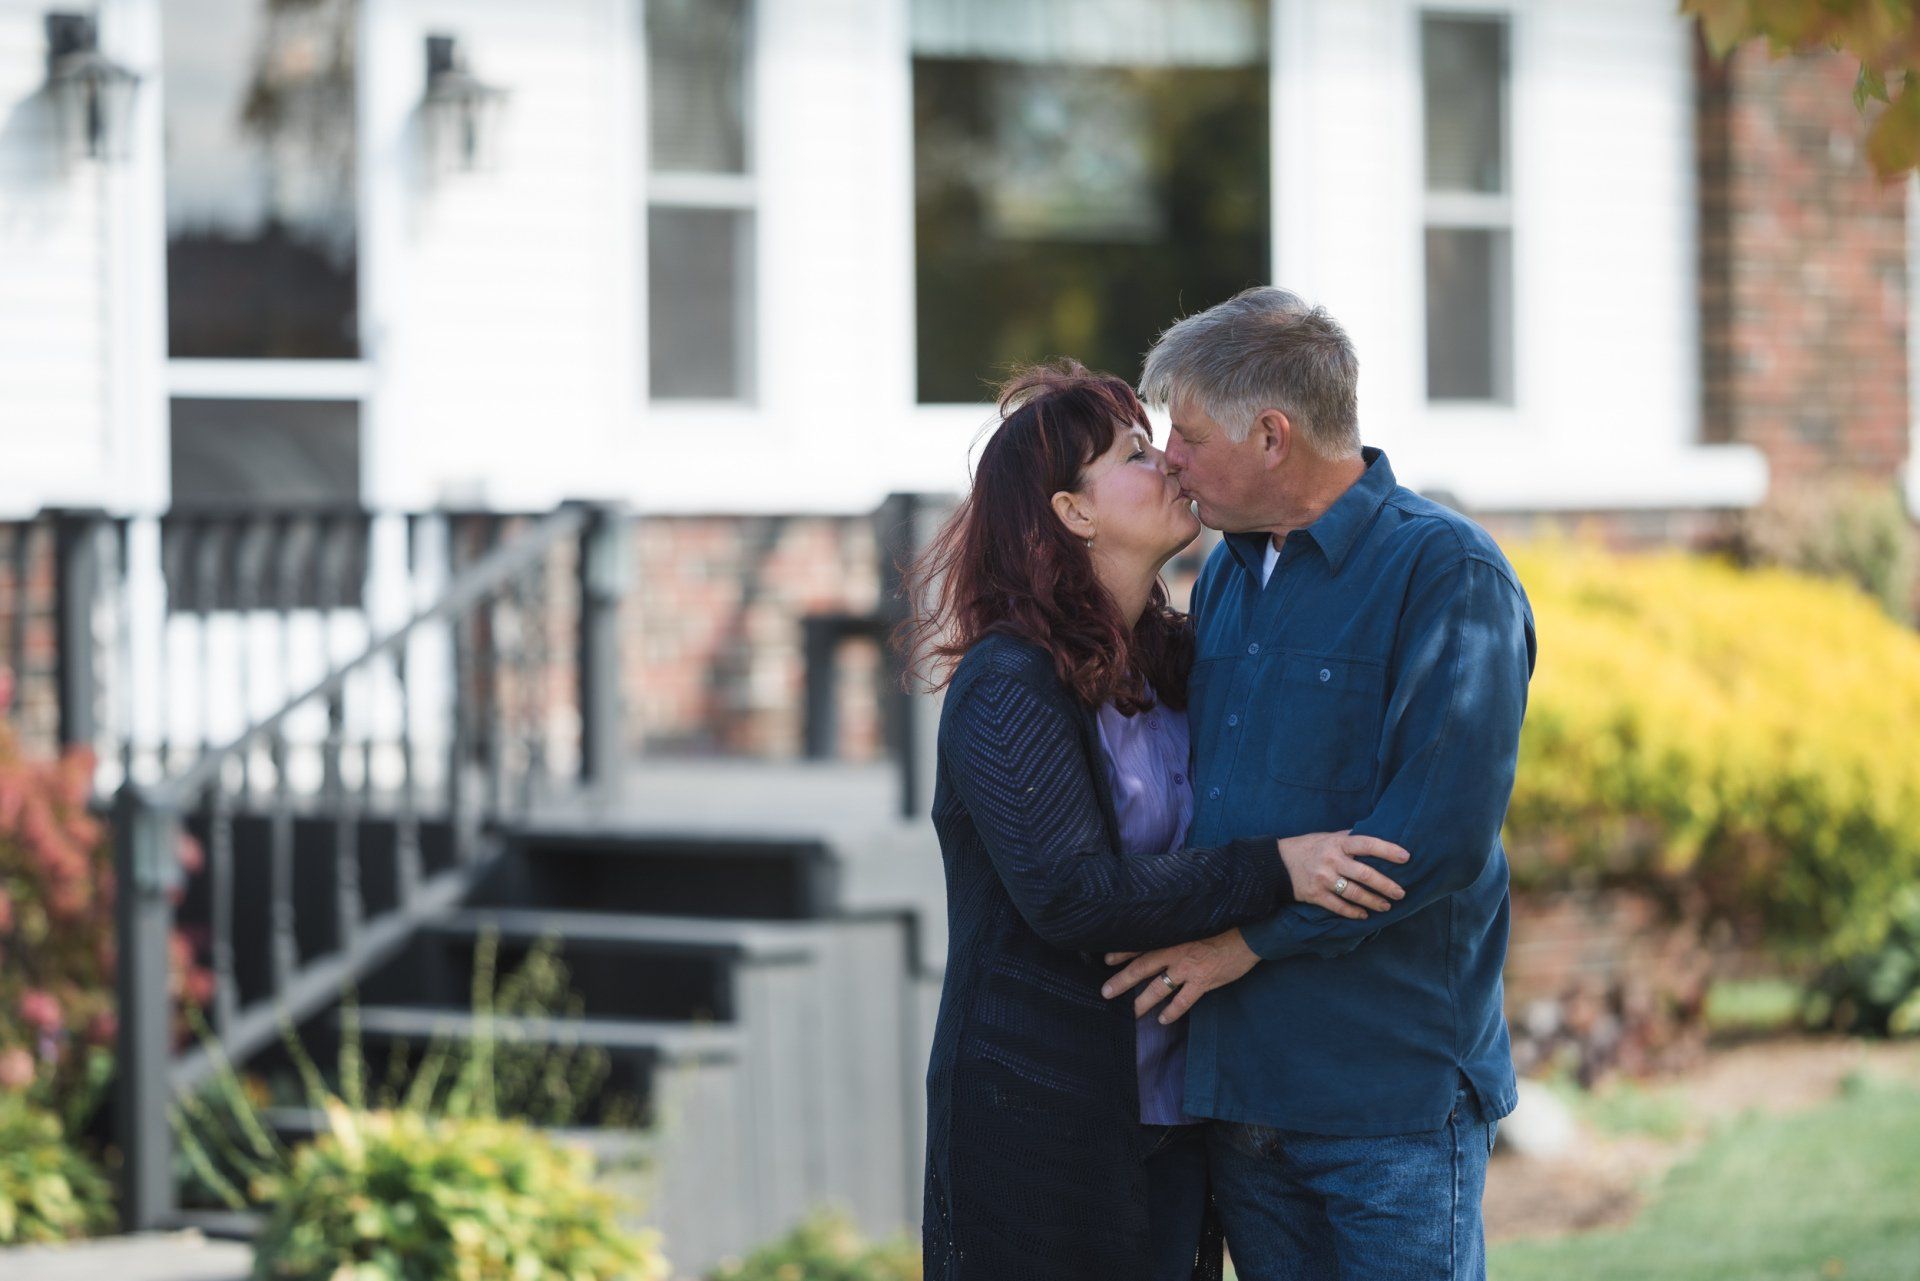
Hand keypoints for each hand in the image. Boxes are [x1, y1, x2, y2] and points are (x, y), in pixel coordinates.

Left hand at [1100, 929, 1258, 1025]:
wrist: (1249, 934)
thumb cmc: (1223, 926)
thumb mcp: (1196, 924)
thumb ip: (1179, 933)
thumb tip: (1164, 940)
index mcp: (1173, 936)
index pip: (1141, 944)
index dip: (1123, 952)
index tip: (1106, 959)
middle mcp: (1176, 952)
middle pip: (1142, 967)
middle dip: (1122, 980)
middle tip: (1106, 992)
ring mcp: (1189, 968)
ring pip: (1158, 988)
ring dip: (1142, 1002)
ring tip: (1131, 1012)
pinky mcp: (1203, 982)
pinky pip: (1183, 1001)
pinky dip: (1172, 1011)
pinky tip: (1163, 1020)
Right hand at [1277, 830, 1409, 918]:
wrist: (1275, 864)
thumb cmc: (1307, 847)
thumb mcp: (1327, 837)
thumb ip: (1348, 838)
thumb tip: (1374, 833)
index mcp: (1337, 843)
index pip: (1367, 844)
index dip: (1388, 850)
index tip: (1406, 857)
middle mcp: (1331, 861)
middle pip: (1366, 874)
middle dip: (1387, 885)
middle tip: (1401, 893)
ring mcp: (1323, 879)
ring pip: (1355, 894)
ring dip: (1374, 902)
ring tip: (1386, 906)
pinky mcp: (1315, 895)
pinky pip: (1339, 907)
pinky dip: (1353, 912)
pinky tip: (1364, 915)